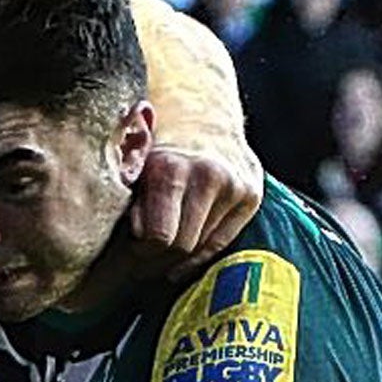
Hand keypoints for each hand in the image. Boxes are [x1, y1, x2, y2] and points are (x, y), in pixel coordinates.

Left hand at [130, 142, 264, 277]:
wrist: (200, 115)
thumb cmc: (156, 148)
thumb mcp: (132, 169)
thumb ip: (130, 203)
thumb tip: (134, 243)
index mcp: (171, 168)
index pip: (159, 238)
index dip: (141, 252)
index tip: (131, 252)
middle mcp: (208, 176)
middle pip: (182, 246)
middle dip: (157, 260)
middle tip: (140, 265)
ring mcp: (235, 186)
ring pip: (202, 248)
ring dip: (177, 260)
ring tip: (159, 259)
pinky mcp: (251, 196)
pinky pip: (221, 243)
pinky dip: (199, 256)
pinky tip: (182, 261)